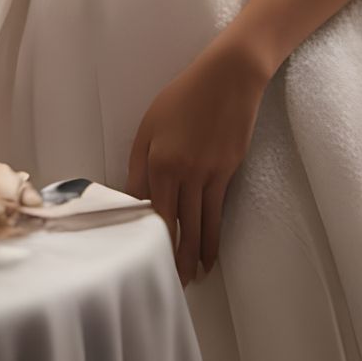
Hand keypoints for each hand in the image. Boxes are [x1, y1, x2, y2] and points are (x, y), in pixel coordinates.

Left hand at [124, 35, 270, 286]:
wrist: (228, 78)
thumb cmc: (183, 96)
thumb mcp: (150, 124)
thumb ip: (138, 164)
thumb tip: (133, 199)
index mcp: (159, 161)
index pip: (151, 212)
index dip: (150, 239)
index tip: (144, 259)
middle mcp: (183, 173)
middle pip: (176, 225)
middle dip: (173, 258)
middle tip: (170, 282)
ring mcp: (209, 174)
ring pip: (199, 226)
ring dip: (194, 256)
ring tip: (190, 279)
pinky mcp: (228, 173)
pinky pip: (217, 213)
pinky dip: (213, 238)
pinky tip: (210, 256)